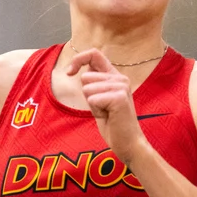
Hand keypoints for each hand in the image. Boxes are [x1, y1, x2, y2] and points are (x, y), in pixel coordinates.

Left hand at [63, 47, 143, 165]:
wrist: (128, 143)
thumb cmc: (112, 124)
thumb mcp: (99, 99)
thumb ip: (94, 84)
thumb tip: (82, 71)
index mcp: (115, 76)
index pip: (94, 53)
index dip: (78, 59)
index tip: (69, 72)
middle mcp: (120, 78)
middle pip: (85, 77)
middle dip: (87, 95)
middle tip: (103, 108)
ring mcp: (121, 86)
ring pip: (87, 88)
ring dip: (92, 105)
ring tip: (107, 113)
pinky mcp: (119, 97)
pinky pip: (92, 99)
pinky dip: (96, 111)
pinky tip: (109, 117)